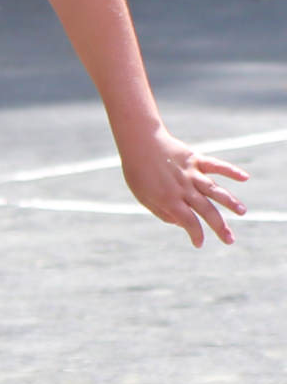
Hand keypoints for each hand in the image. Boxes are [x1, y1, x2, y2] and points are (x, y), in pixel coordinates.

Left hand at [121, 129, 248, 246]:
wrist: (137, 140)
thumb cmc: (137, 170)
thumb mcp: (142, 195)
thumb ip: (161, 212)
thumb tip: (180, 223)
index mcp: (169, 199)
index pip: (189, 222)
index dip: (196, 234)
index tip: (199, 243)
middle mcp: (183, 188)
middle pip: (206, 210)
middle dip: (219, 227)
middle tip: (230, 240)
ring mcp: (190, 173)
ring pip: (214, 190)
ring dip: (229, 201)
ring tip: (242, 211)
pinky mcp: (195, 159)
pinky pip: (215, 165)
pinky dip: (230, 170)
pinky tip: (245, 177)